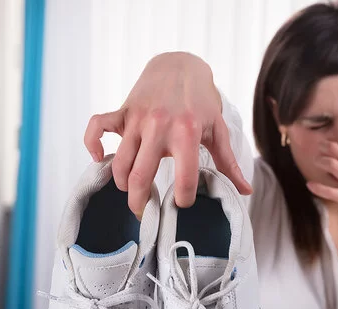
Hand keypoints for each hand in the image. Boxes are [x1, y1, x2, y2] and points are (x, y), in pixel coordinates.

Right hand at [84, 52, 251, 217]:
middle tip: (145, 214)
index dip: (183, 199)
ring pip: (119, 162)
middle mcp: (159, 127)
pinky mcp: (122, 112)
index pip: (184, 179)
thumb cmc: (201, 101)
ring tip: (131, 192)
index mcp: (187, 133)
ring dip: (122, 184)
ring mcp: (137, 119)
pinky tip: (98, 158)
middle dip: (140, 203)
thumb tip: (245, 191)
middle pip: (140, 177)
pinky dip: (92, 144)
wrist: (181, 65)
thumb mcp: (218, 130)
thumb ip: (228, 163)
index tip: (181, 203)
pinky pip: (96, 128)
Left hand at [306, 141, 337, 247]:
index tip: (329, 146)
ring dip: (319, 161)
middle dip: (323, 148)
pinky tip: (310, 184)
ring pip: (330, 165)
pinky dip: (317, 187)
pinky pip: (329, 191)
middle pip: (335, 150)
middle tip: (319, 149)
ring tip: (316, 162)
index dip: (335, 144)